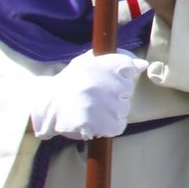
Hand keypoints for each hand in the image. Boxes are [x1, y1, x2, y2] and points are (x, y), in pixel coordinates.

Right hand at [28, 50, 146, 140]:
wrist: (45, 106)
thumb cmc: (70, 83)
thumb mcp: (88, 63)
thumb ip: (116, 61)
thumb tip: (142, 65)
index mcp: (97, 64)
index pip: (128, 66)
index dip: (124, 73)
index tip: (113, 78)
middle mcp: (100, 83)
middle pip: (128, 90)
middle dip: (117, 94)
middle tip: (98, 96)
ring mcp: (99, 104)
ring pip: (124, 109)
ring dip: (114, 110)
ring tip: (95, 109)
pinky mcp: (96, 124)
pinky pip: (119, 126)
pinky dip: (112, 126)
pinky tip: (99, 121)